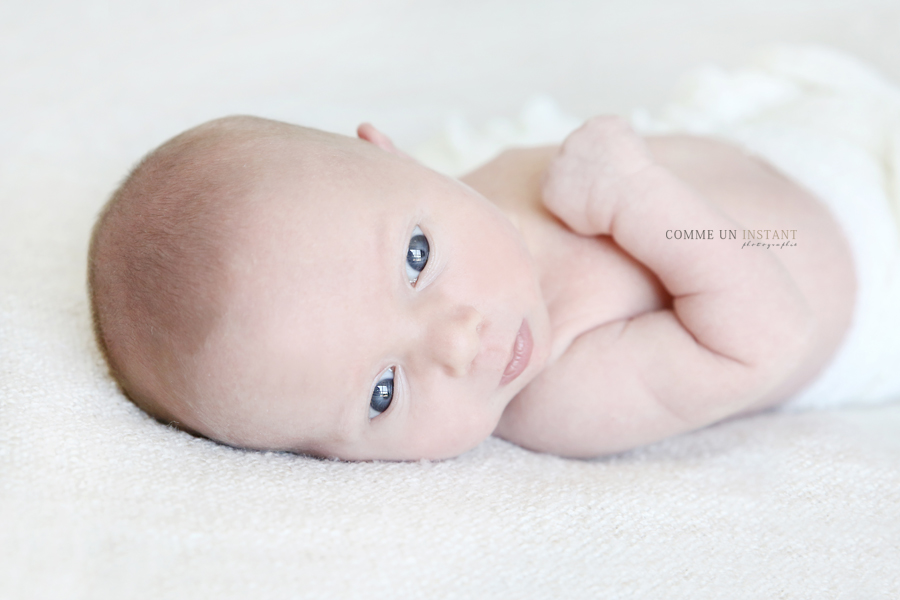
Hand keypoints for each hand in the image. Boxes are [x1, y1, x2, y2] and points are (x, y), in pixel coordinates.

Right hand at [541, 116, 654, 235]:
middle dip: (591, 162)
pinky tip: (629, 154)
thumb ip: (570, 201)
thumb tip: (578, 191)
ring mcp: (576, 138)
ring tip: (622, 168)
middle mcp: (556, 158)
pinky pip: (610, 127)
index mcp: (547, 185)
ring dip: (604, 148)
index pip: (560, 177)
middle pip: (573, 155)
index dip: (581, 180)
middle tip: (614, 176)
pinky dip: (621, 137)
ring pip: (591, 140)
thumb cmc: (612, 218)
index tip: (598, 187)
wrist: (631, 202)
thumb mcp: (579, 221)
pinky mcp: (598, 125)